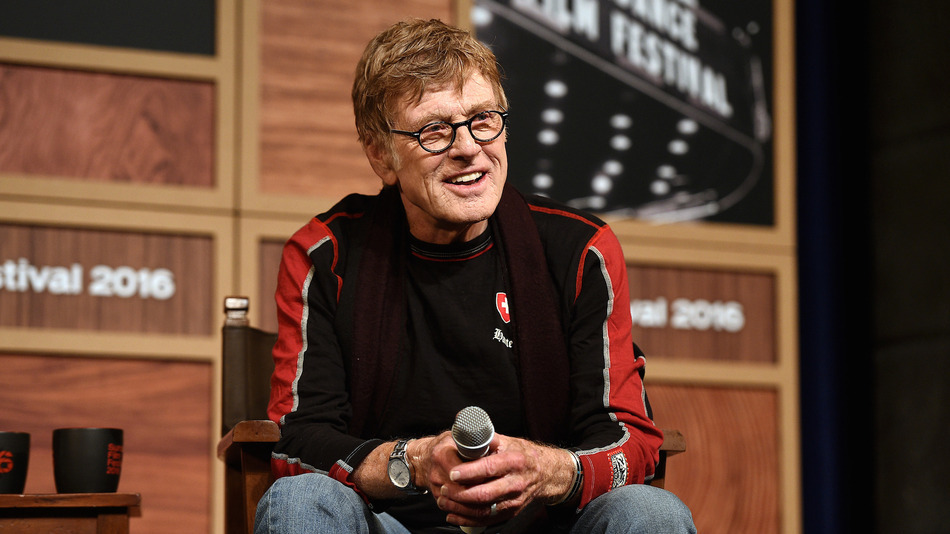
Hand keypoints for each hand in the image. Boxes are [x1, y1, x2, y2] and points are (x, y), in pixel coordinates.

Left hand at [432, 433, 574, 527]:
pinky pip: (487, 520)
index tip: (452, 473)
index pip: (489, 468)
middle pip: (484, 494)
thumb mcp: (509, 441)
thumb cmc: (523, 455)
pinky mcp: (511, 512)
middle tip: (444, 488)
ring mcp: (514, 500)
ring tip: (443, 501)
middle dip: (460, 493)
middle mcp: (515, 483)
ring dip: (460, 508)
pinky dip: (467, 520)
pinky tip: (452, 515)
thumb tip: (466, 429)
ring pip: (484, 510)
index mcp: (514, 462)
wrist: (547, 473)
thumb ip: (487, 438)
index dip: (469, 472)